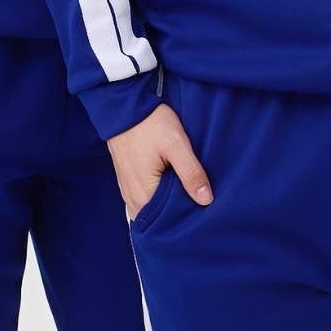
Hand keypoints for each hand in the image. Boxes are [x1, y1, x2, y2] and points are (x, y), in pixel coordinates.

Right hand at [107, 103, 212, 217]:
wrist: (124, 107)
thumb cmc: (150, 124)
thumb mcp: (176, 144)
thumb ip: (191, 172)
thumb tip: (206, 200)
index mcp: (143, 197)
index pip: (167, 223)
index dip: (186, 219)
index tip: (202, 214)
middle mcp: (132, 200)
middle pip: (159, 218)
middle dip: (178, 214)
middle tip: (200, 205)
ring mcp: (128, 191)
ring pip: (153, 208)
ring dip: (168, 204)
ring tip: (188, 194)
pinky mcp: (128, 181)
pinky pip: (146, 198)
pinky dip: (159, 196)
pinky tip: (173, 185)